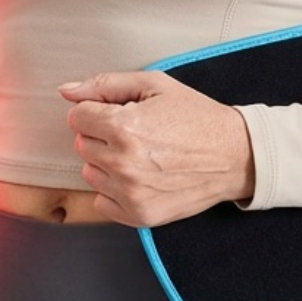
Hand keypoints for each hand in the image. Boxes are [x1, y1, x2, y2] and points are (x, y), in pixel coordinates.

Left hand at [59, 70, 254, 227]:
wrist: (234, 155)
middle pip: (82, 145)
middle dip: (102, 135)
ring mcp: (131, 193)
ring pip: (90, 173)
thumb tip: (66, 91)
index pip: (77, 117)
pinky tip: (141, 176)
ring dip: (107, 163)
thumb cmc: (196, 116)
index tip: (121, 113)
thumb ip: (105, 85)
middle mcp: (123, 163)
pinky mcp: (140, 215)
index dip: (98, 111)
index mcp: (124, 127)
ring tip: (141, 154)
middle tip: (137, 132)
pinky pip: (102, 201)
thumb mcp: (154, 85)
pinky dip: (115, 190)